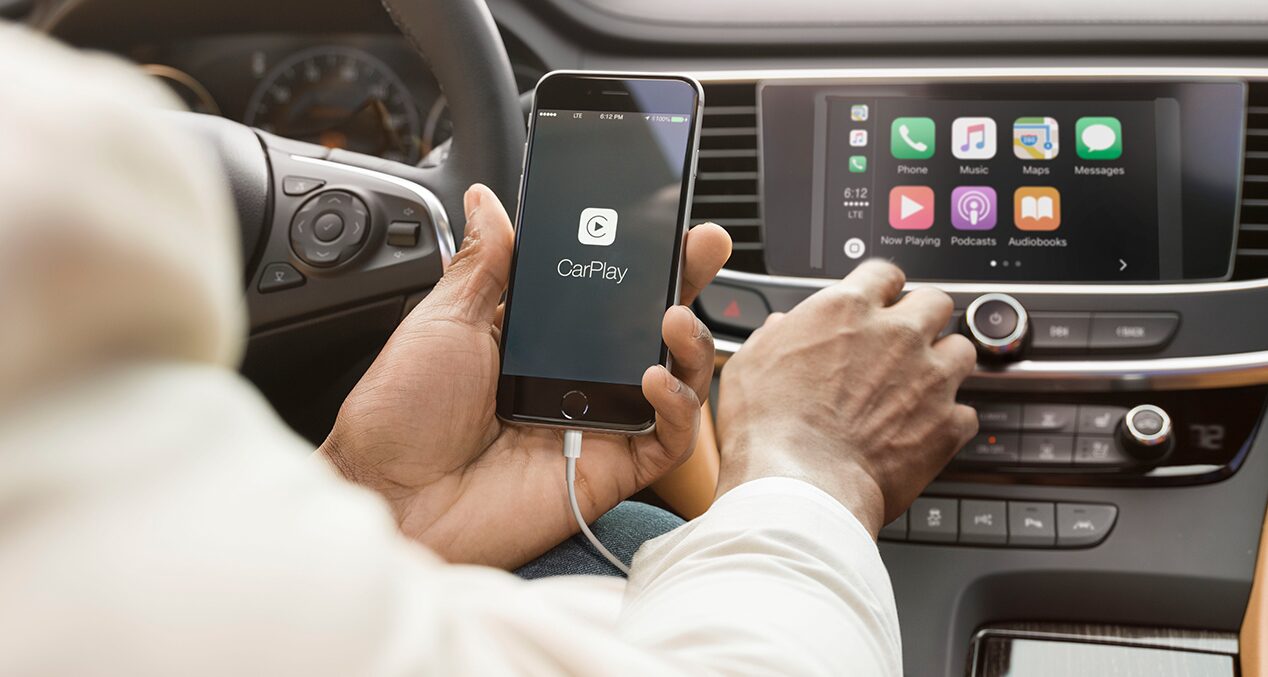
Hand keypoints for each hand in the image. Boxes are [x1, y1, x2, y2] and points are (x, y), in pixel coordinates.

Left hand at [319, 184, 731, 568]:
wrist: (390, 497)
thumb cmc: (401, 417)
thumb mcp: (442, 321)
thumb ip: (484, 263)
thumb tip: (488, 202)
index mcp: (534, 336)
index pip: (602, 287)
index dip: (637, 255)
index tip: (661, 218)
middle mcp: (572, 376)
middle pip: (646, 326)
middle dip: (683, 282)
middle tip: (703, 246)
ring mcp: (595, 422)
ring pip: (671, 379)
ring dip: (688, 343)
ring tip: (673, 317)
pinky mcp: (608, 469)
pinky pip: (666, 441)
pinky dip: (678, 409)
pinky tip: (656, 380)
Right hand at [714, 260, 977, 537]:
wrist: (800, 484)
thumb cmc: (768, 426)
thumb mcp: (752, 362)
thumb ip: (778, 334)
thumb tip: (785, 328)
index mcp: (847, 309)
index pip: (884, 273)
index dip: (882, 288)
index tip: (879, 302)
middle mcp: (897, 334)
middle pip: (936, 301)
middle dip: (923, 317)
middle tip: (905, 341)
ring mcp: (929, 378)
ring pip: (963, 350)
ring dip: (945, 363)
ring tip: (921, 385)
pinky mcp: (948, 424)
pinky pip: (966, 413)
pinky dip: (949, 421)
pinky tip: (925, 431)